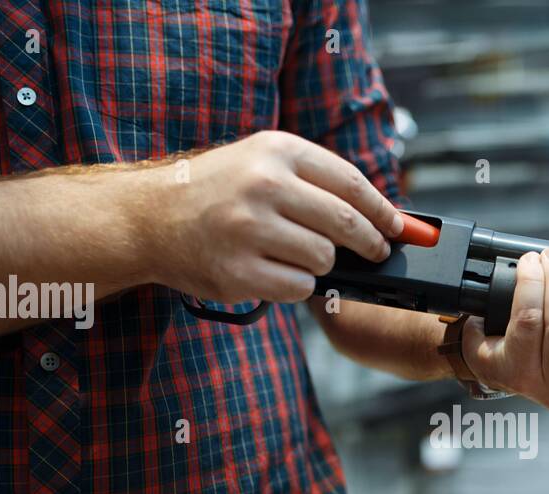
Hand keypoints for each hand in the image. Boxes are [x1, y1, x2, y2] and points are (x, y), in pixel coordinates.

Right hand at [143, 130, 403, 303]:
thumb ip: (316, 183)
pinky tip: (278, 273)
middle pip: (346, 223)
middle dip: (370, 244)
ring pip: (324, 259)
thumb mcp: (261, 163)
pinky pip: (299, 288)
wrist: (149, 218)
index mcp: (276, 151)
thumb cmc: (216, 192)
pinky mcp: (238, 272)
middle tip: (376, 253)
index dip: (383, 211)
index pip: (351, 183)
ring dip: (324, 265)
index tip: (399, 228)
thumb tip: (381, 216)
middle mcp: (263, 185)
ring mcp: (249, 230)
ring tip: (299, 257)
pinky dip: (299, 286)